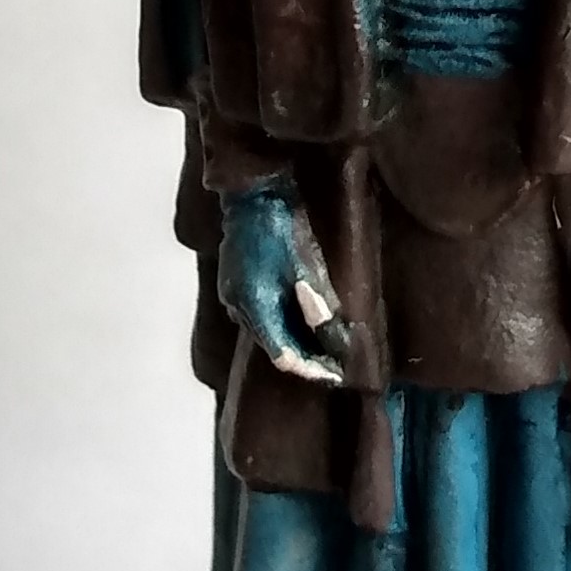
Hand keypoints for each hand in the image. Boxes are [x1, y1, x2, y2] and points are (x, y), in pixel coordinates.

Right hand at [217, 186, 348, 385]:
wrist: (253, 196)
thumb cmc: (282, 228)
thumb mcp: (306, 269)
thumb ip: (319, 307)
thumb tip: (337, 341)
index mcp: (255, 306)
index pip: (283, 355)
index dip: (311, 368)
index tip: (336, 374)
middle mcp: (238, 308)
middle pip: (274, 348)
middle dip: (306, 358)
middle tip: (335, 363)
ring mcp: (232, 298)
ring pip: (267, 335)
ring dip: (295, 342)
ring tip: (324, 346)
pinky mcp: (234, 287)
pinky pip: (260, 319)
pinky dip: (282, 327)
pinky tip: (301, 323)